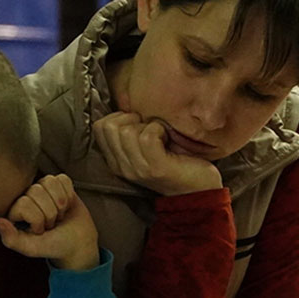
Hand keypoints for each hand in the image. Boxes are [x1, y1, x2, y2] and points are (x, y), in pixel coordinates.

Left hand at [0, 174, 100, 270]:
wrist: (78, 244)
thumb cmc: (53, 247)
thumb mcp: (31, 248)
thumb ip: (12, 239)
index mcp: (15, 210)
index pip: (24, 203)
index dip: (37, 219)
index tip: (40, 231)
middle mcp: (26, 196)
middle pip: (37, 191)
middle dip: (50, 212)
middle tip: (51, 224)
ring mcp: (43, 188)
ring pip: (50, 182)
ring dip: (60, 202)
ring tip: (58, 215)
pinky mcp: (59, 184)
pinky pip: (63, 179)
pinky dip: (69, 194)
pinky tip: (66, 205)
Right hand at [93, 112, 222, 195]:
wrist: (200, 190)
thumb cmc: (177, 163)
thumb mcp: (145, 149)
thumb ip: (130, 135)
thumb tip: (125, 107)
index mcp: (116, 162)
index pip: (99, 127)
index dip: (118, 116)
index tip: (137, 124)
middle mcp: (123, 168)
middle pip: (108, 127)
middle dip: (130, 118)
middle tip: (148, 127)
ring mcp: (139, 169)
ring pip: (126, 131)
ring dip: (147, 125)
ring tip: (160, 135)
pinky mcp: (156, 168)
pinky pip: (148, 136)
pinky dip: (159, 130)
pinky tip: (168, 139)